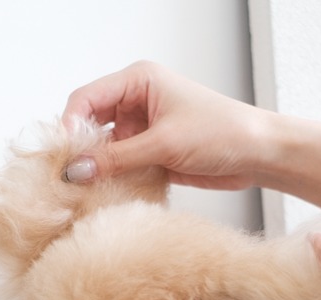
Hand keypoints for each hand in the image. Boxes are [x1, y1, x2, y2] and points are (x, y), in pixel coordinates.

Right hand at [62, 60, 270, 189]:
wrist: (258, 154)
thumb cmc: (220, 133)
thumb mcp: (164, 144)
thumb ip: (117, 159)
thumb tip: (75, 171)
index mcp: (138, 81)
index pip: (86, 99)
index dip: (69, 126)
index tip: (62, 158)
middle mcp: (137, 102)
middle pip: (92, 125)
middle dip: (81, 151)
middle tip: (70, 181)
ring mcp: (144, 130)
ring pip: (106, 150)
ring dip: (99, 170)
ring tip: (88, 193)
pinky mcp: (153, 154)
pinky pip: (123, 167)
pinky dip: (116, 181)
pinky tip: (110, 196)